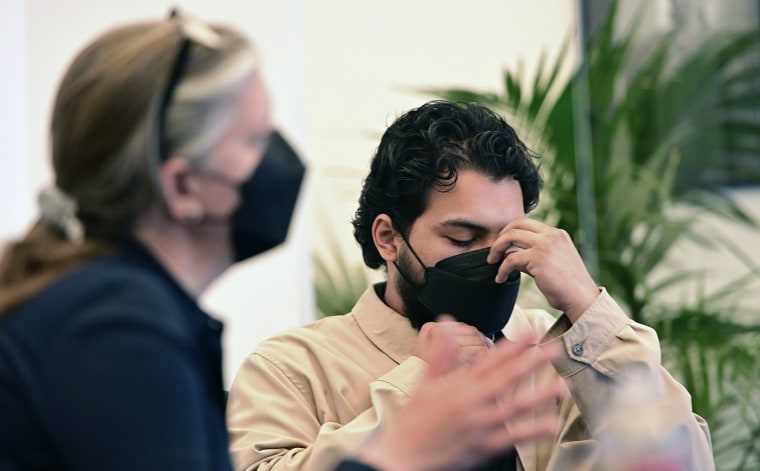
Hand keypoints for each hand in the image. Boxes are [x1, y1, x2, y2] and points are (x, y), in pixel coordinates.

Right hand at [357, 323, 564, 470]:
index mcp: (458, 384)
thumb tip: (445, 322)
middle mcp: (471, 402)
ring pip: (514, 407)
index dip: (513, 345)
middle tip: (555, 349)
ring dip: (539, 395)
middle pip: (507, 378)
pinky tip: (550, 424)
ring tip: (562, 385)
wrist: (403, 454)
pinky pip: (511, 438)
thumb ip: (440, 353)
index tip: (532, 332)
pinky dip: (531, 432)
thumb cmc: (413, 419)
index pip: (491, 359)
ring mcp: (479, 425)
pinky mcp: (482, 447)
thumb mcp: (424, 381)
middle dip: (532, 362)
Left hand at [487, 217, 598, 322]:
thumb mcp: (551, 263)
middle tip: (493, 251)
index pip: (527, 223)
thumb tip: (511, 256)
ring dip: (496, 249)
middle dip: (500, 236)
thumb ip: (533, 256)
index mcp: (557, 234)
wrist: (582, 299)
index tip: (502, 244)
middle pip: (517, 224)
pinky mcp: (538, 258)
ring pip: (510, 237)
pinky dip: (502, 269)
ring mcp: (545, 244)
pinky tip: (500, 278)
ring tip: (492, 262)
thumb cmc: (567, 287)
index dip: (511, 231)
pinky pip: (510, 259)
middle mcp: (552, 235)